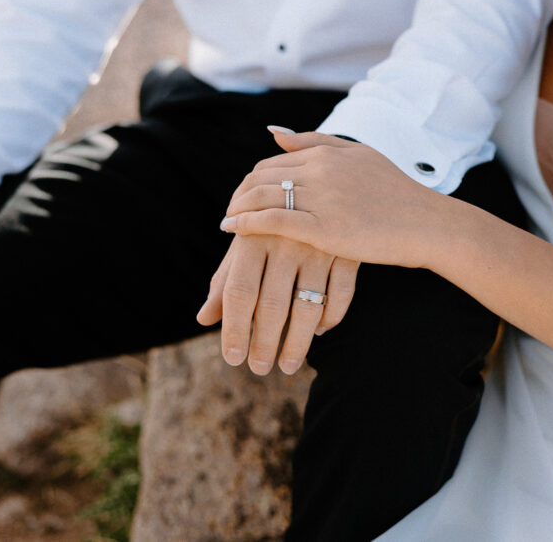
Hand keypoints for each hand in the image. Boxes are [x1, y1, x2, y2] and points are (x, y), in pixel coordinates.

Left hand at [196, 233, 357, 374]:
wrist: (318, 185)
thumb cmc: (272, 224)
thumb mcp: (247, 244)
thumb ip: (225, 280)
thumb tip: (204, 319)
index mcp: (253, 237)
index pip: (239, 293)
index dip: (234, 330)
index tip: (233, 359)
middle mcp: (285, 241)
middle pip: (272, 305)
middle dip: (264, 344)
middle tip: (259, 368)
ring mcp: (320, 246)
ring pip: (308, 307)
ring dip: (297, 343)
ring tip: (288, 365)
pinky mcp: (348, 250)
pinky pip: (341, 294)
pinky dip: (331, 318)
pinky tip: (319, 331)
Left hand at [221, 130, 452, 267]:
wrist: (428, 224)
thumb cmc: (397, 194)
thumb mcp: (359, 156)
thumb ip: (316, 143)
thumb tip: (274, 133)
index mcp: (328, 153)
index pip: (272, 161)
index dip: (252, 180)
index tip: (244, 197)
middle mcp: (321, 170)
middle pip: (261, 177)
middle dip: (239, 194)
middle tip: (230, 211)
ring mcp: (322, 198)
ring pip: (262, 196)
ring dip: (237, 208)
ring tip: (227, 223)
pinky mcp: (324, 228)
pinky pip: (273, 220)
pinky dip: (247, 223)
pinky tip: (233, 231)